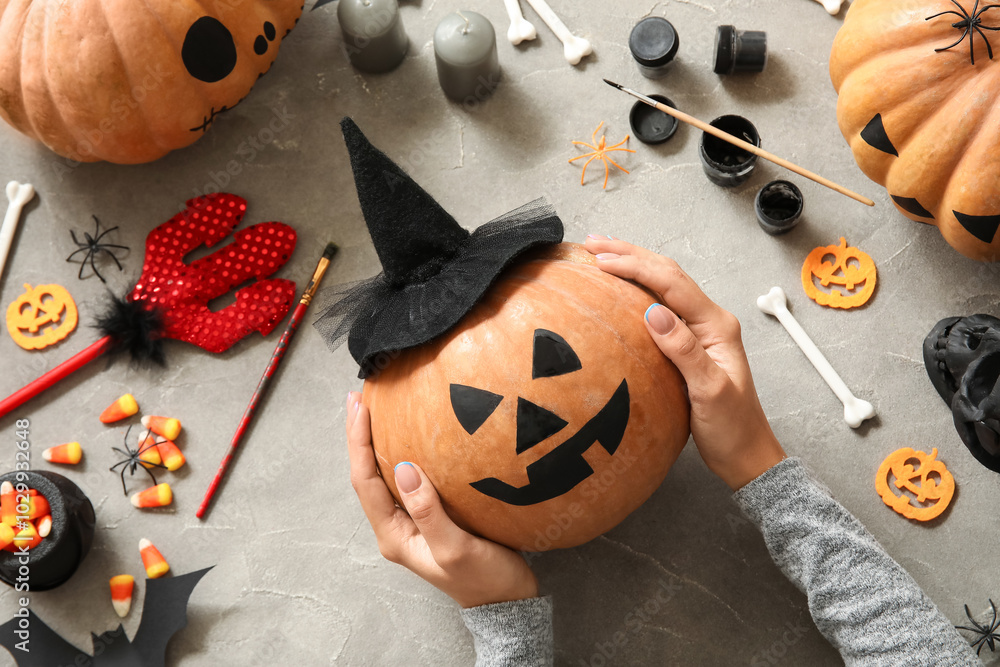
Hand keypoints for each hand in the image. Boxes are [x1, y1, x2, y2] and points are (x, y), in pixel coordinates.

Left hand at [346, 391, 538, 607]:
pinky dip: (402, 451)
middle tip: (358, 396)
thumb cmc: (484, 579)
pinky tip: (411, 434)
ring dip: (378, 442)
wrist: (508, 603)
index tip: (361, 407)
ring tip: (376, 408)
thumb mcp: (455, 548)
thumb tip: (403, 468)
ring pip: (385, 474)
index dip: (359, 443)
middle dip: (360, 437)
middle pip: (368, 475)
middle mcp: (396, 527)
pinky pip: (408, 478)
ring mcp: (412, 521)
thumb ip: (428, 511)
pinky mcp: (430, 516)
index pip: (365, 482)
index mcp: (394, 535)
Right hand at [584, 236, 785, 489]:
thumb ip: (684, 351)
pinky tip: (618, 291)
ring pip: (663, 286)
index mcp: (716, 326)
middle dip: (630, 254)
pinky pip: (659, 306)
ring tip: (600, 253)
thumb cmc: (732, 428)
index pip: (671, 284)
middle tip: (592, 243)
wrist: (746, 455)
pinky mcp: (687, 344)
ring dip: (633, 266)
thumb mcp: (709, 392)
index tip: (601, 259)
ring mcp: (698, 331)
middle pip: (667, 275)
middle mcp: (709, 321)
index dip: (635, 266)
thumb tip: (653, 313)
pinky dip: (636, 291)